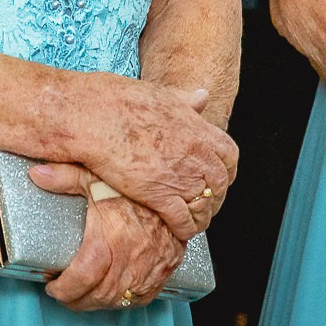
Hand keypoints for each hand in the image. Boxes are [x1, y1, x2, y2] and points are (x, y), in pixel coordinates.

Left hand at [30, 164, 186, 310]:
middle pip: (98, 295)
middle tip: (63, 293)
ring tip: (82, 294)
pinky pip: (141, 298)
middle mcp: (131, 259)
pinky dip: (123, 300)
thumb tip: (37, 174)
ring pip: (118, 300)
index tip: (53, 286)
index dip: (64, 289)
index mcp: (111, 238)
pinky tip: (112, 294)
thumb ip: (65, 176)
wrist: (180, 188)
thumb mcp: (98, 176)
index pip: (82, 277)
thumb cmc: (138, 185)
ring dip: (97, 302)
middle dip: (76, 300)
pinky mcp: (164, 272)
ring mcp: (150, 269)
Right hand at [61, 77, 236, 240]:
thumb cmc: (121, 102)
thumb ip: (185, 99)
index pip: (229, 155)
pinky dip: (184, 228)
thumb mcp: (163, 94)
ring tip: (194, 220)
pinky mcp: (160, 195)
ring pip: (204, 204)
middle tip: (205, 201)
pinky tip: (179, 231)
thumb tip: (202, 96)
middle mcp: (195, 154)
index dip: (225, 169)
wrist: (97, 117)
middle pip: (219, 183)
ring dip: (201, 215)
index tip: (218, 176)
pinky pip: (182, 220)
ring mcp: (181, 176)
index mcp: (197, 129)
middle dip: (215, 195)